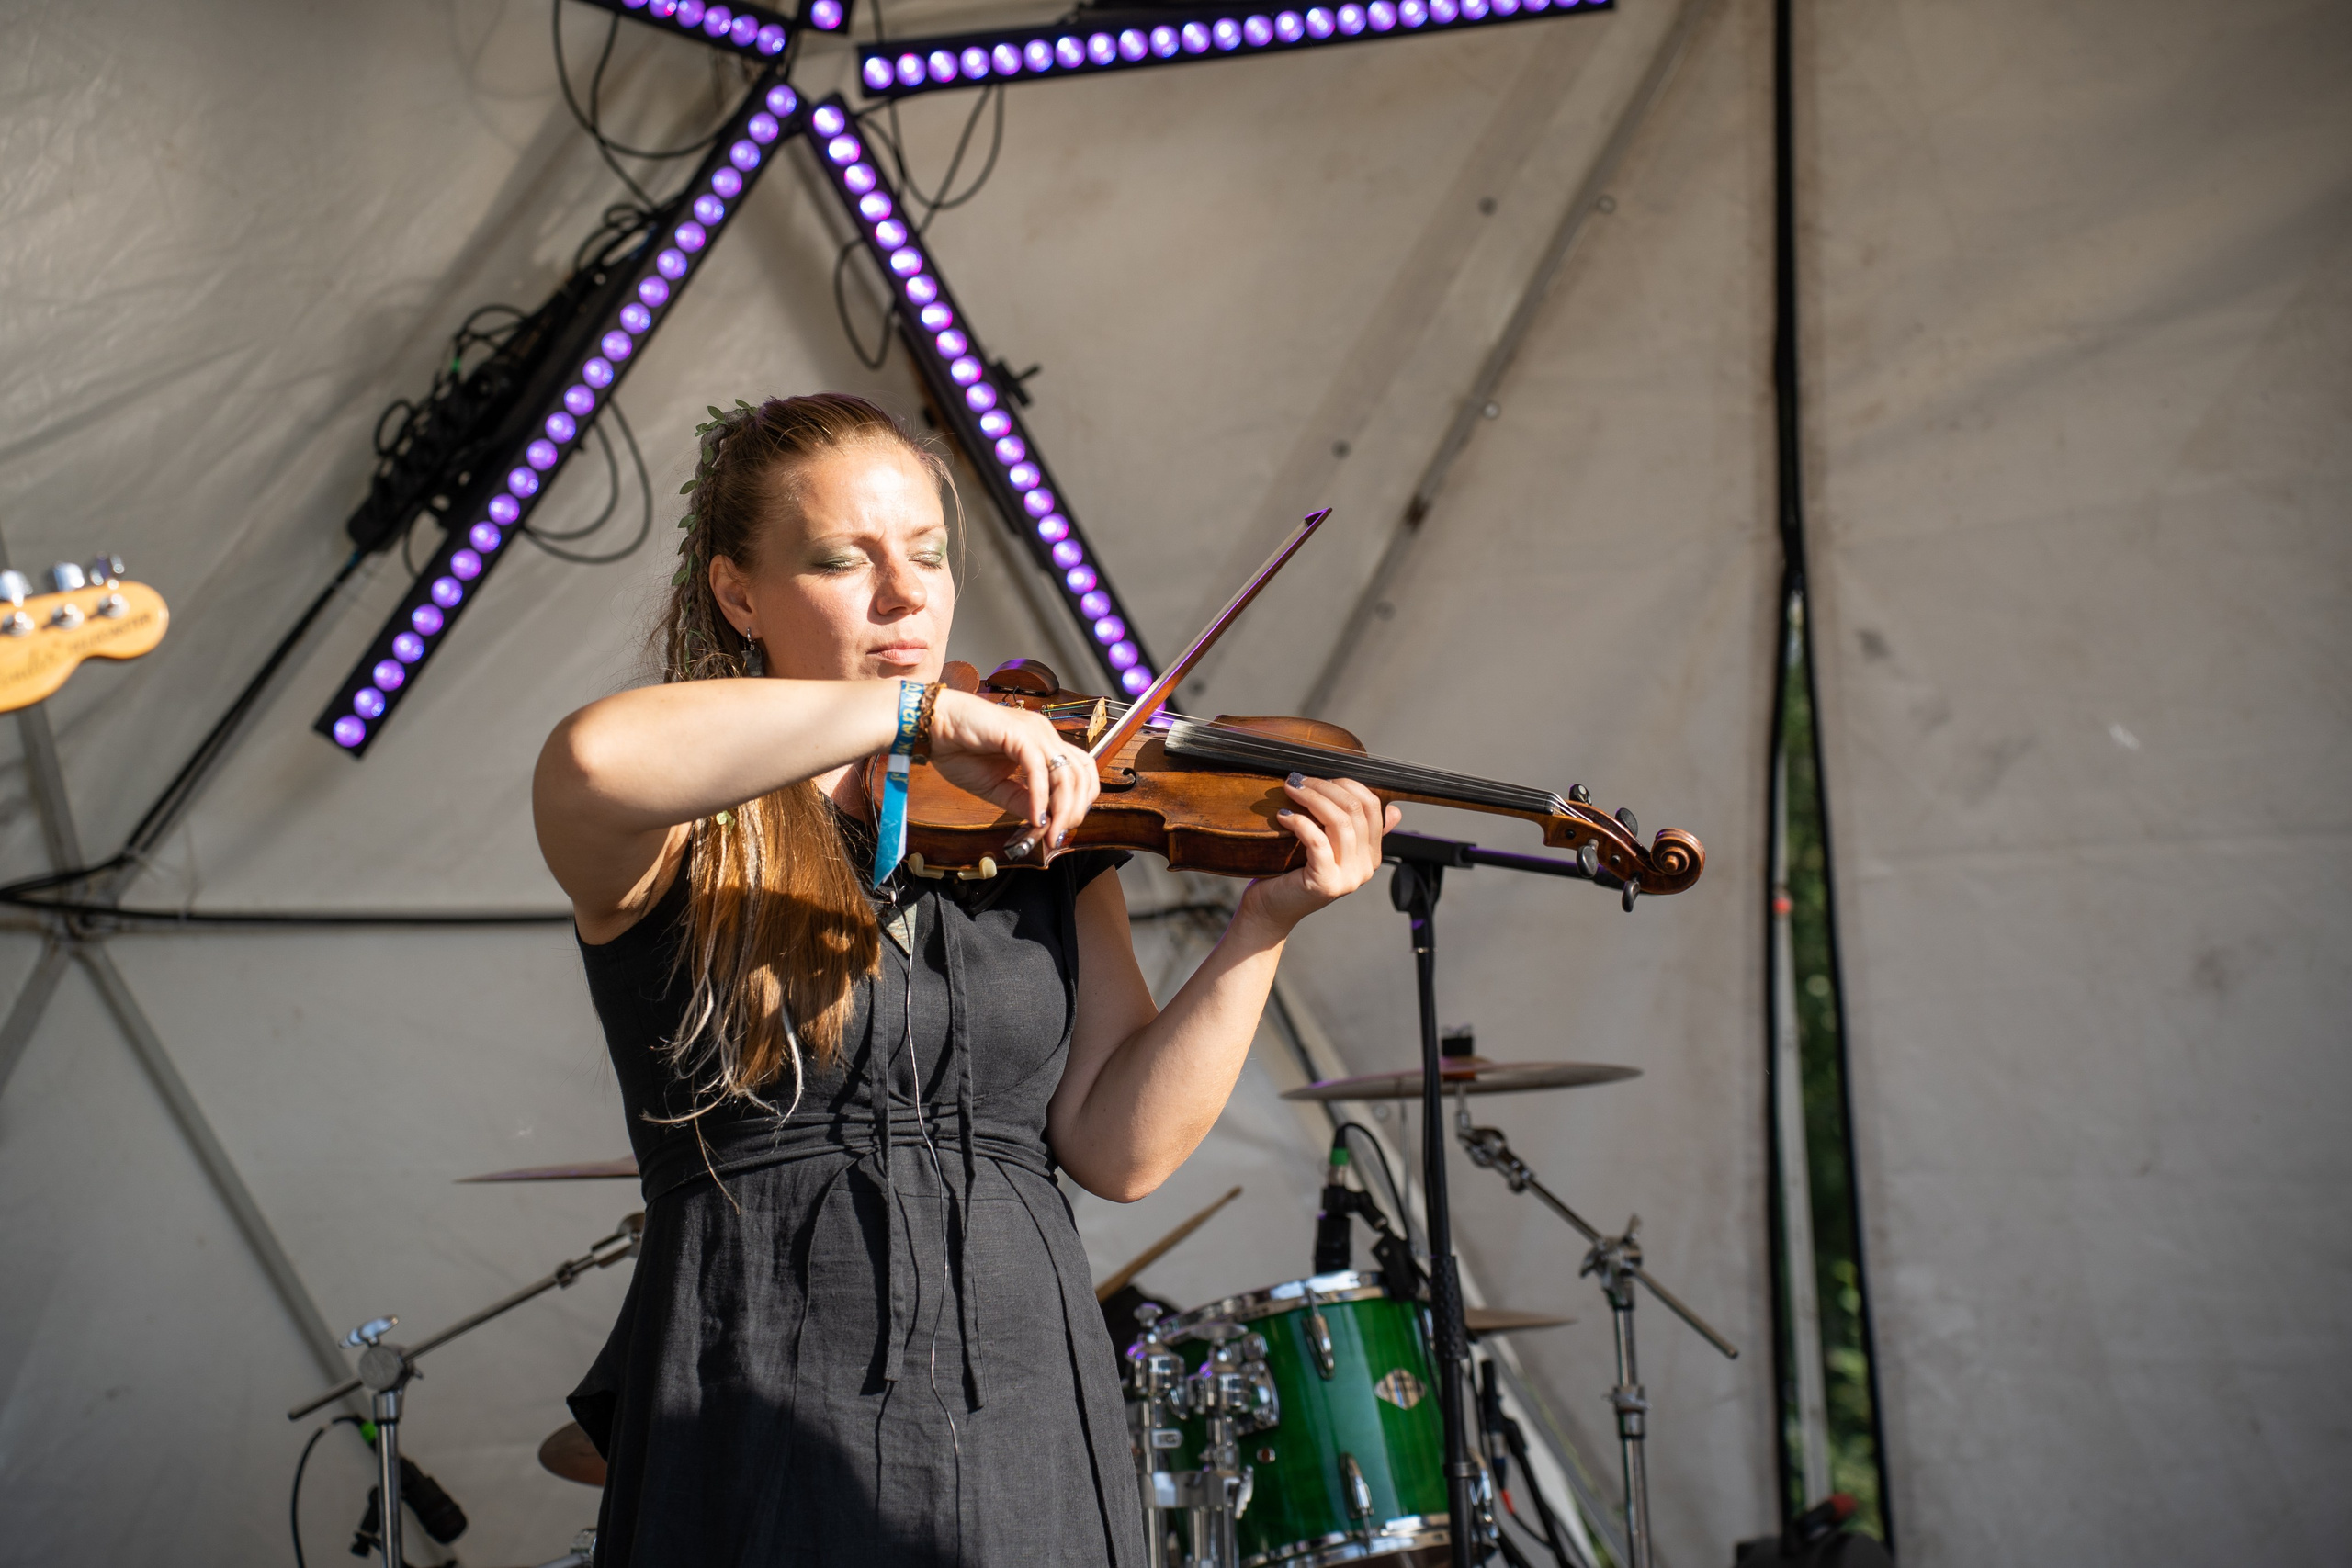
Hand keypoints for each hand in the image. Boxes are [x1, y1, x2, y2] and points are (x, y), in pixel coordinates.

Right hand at [924, 688, 1098, 860]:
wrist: (931, 728)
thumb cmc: (959, 750)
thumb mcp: (996, 787)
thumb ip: (1021, 801)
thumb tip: (1043, 823)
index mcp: (1042, 743)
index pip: (1080, 771)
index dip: (1079, 801)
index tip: (1062, 828)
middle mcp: (1044, 734)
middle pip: (1081, 774)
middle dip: (1075, 810)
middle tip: (1058, 835)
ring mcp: (1034, 732)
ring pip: (1066, 773)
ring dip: (1062, 809)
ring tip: (1049, 832)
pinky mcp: (1019, 734)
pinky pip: (1038, 770)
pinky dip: (1040, 798)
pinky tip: (1034, 817)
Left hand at [1235, 774, 1400, 936]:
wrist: (1271, 907)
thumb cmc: (1292, 871)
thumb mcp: (1327, 844)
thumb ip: (1351, 826)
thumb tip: (1394, 810)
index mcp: (1371, 855)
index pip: (1373, 806)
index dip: (1346, 784)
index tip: (1318, 778)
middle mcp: (1366, 867)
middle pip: (1355, 810)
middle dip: (1324, 787)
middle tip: (1298, 780)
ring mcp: (1349, 877)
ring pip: (1339, 822)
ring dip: (1311, 799)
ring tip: (1290, 790)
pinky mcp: (1327, 883)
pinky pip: (1318, 841)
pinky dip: (1300, 822)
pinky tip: (1283, 815)